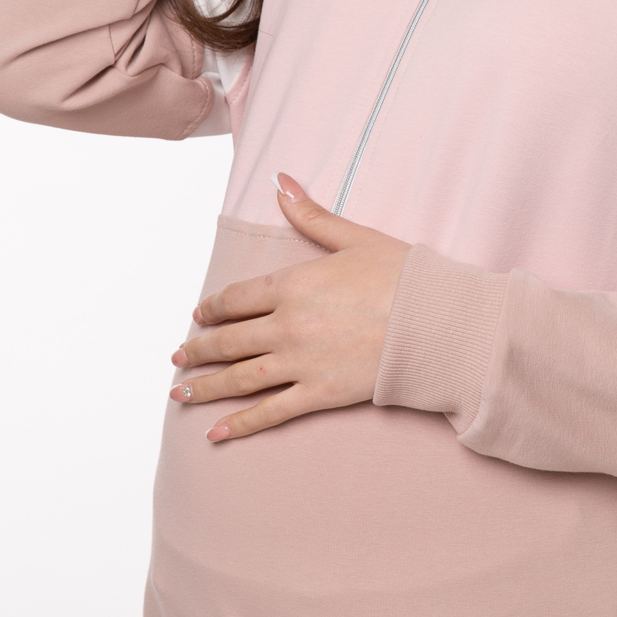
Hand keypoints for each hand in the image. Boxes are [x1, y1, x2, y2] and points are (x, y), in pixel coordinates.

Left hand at [169, 174, 409, 440]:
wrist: (438, 323)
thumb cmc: (403, 277)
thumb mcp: (355, 239)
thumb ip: (311, 216)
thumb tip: (280, 183)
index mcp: (292, 284)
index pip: (236, 299)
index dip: (212, 309)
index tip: (198, 316)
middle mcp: (287, 325)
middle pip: (229, 340)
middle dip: (197, 350)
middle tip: (177, 357)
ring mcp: (300, 362)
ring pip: (239, 378)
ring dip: (205, 387)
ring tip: (179, 394)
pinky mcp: (320, 394)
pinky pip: (270, 412)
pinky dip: (240, 424)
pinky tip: (215, 434)